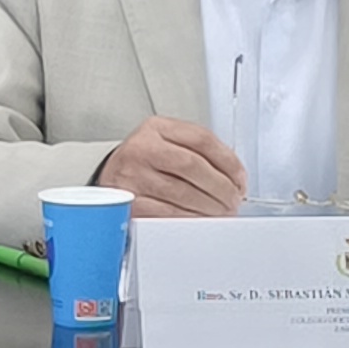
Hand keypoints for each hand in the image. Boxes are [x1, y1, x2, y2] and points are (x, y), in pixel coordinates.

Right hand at [99, 116, 247, 218]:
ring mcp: (133, 176)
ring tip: (222, 211)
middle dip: (221, 187)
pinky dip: (190, 218)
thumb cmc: (144, 164)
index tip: (240, 178)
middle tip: (233, 199)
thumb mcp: (166, 143)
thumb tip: (233, 177)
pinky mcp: (130, 203)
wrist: (108, 181)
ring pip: (183, 192)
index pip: (202, 139)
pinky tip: (201, 219)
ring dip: (209, 206)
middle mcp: (142, 148)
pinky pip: (168, 213)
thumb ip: (197, 152)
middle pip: (193, 166)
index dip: (228, 161)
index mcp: (156, 128)